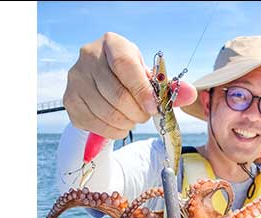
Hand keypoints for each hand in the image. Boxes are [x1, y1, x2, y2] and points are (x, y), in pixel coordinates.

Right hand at [63, 32, 197, 138]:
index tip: (154, 107)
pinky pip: (96, 124)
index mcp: (111, 44)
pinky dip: (114, 131)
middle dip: (137, 113)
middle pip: (116, 94)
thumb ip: (167, 86)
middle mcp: (88, 57)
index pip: (126, 66)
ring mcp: (76, 80)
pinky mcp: (70, 101)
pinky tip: (120, 125)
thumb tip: (190, 93)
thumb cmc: (130, 77)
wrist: (100, 83)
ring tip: (133, 119)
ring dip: (127, 123)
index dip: (142, 90)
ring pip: (106, 112)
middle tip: (146, 116)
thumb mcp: (147, 75)